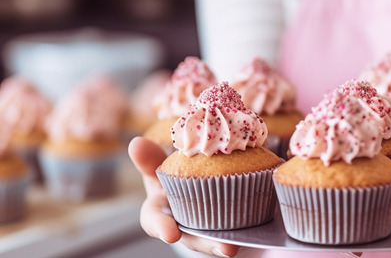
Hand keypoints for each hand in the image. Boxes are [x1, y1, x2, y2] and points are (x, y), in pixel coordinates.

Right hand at [128, 137, 241, 257]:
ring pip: (212, 241)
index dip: (161, 227)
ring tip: (233, 247)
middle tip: (224, 248)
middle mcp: (181, 226)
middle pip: (192, 238)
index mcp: (160, 211)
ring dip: (222, 244)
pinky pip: (232, 233)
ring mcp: (202, 231)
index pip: (155, 221)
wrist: (193, 185)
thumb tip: (136, 143)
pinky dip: (241, 233)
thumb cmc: (172, 178)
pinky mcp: (223, 229)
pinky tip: (253, 234)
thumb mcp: (158, 168)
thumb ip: (148, 159)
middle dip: (206, 244)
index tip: (170, 234)